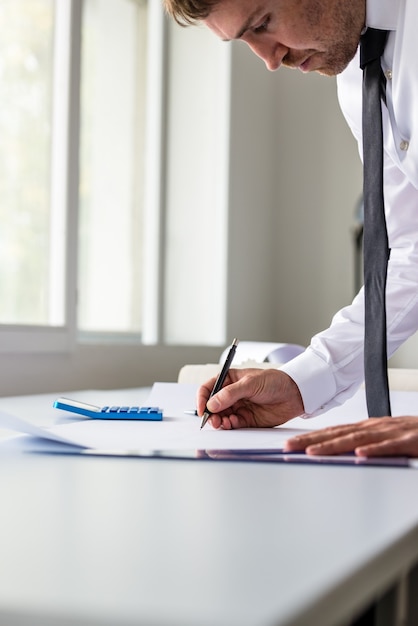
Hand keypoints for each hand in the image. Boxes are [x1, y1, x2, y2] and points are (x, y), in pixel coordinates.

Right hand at [197, 368, 303, 428]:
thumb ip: (230, 394)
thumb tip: (211, 404)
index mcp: (229, 380)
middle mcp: (231, 394)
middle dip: (210, 414)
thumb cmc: (275, 381)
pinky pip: (233, 425)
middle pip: (212, 406)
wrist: (295, 393)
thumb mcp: (250, 383)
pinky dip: (230, 426)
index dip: (202, 399)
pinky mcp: (247, 419)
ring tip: (223, 423)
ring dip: (219, 421)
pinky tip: (233, 423)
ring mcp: (239, 407)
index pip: (208, 389)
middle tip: (212, 421)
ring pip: (221, 417)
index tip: (202, 409)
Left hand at [284, 416, 417, 456]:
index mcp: (369, 428)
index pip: (334, 432)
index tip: (290, 444)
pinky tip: (360, 455)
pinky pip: (390, 447)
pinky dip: (374, 450)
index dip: (311, 438)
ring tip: (313, 452)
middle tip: (289, 447)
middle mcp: (376, 428)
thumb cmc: (416, 437)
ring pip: (358, 439)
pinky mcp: (410, 441)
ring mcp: (393, 433)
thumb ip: (366, 445)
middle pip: (339, 434)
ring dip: (334, 445)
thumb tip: (343, 455)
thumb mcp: (386, 440)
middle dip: (312, 440)